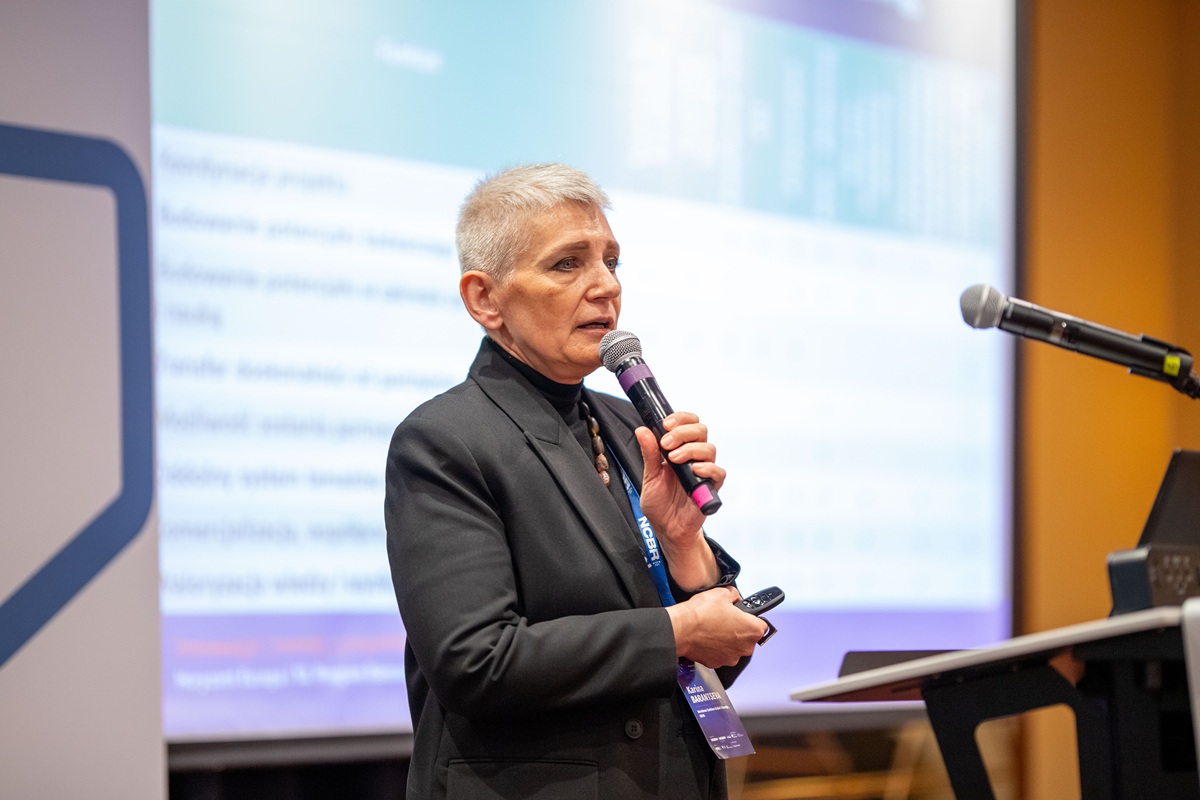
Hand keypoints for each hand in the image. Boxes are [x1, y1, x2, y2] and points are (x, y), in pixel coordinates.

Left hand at [635, 412, 725, 589]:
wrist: (666, 528)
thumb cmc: (660, 503)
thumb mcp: (649, 476)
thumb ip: (649, 453)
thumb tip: (641, 430)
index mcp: (679, 449)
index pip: (688, 423)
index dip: (680, 418)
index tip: (665, 424)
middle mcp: (694, 457)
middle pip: (701, 430)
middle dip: (683, 432)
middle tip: (666, 442)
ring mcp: (704, 471)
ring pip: (709, 448)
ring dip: (691, 449)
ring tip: (673, 459)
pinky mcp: (711, 487)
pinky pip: (718, 472)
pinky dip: (707, 468)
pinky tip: (693, 470)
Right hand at [666, 586, 766, 667]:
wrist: (681, 629)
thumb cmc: (702, 613)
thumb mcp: (722, 593)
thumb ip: (734, 594)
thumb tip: (734, 596)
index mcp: (752, 630)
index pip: (762, 624)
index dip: (751, 617)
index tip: (743, 615)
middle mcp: (745, 647)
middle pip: (748, 637)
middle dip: (738, 629)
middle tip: (724, 619)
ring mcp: (731, 657)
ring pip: (734, 647)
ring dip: (727, 639)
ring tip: (712, 627)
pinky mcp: (717, 663)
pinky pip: (720, 654)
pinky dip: (715, 647)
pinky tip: (706, 637)